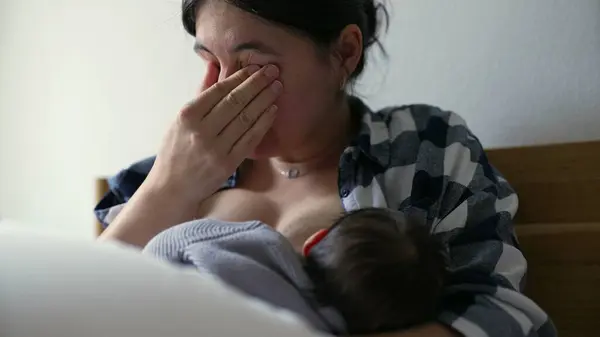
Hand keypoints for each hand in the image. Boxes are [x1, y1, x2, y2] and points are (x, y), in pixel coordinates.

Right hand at [147, 63, 281, 203]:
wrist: (173, 188)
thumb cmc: (177, 149)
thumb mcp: (181, 118)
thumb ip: (201, 91)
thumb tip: (214, 63)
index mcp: (188, 115)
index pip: (219, 90)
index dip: (240, 76)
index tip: (255, 66)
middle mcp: (202, 131)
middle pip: (236, 101)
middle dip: (257, 83)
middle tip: (273, 71)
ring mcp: (216, 148)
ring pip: (246, 118)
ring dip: (264, 100)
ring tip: (276, 87)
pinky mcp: (229, 163)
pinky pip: (250, 138)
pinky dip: (263, 122)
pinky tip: (272, 110)